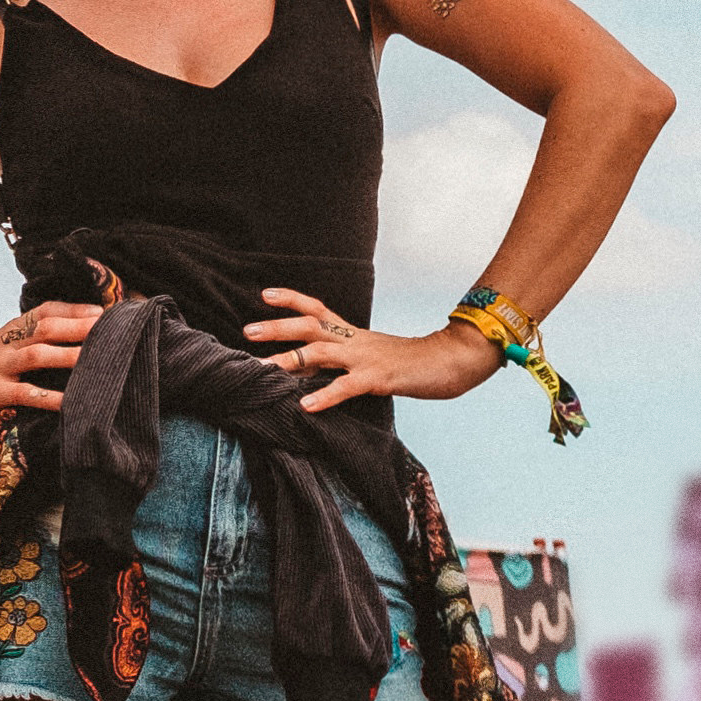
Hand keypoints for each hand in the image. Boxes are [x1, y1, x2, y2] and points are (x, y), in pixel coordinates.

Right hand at [0, 302, 100, 435]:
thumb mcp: (0, 350)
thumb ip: (28, 343)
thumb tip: (70, 341)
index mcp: (8, 331)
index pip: (44, 311)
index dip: (74, 309)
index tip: (104, 311)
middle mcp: (4, 344)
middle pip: (45, 327)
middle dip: (79, 327)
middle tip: (111, 329)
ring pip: (36, 355)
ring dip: (68, 355)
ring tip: (97, 358)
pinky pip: (25, 394)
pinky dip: (50, 398)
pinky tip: (71, 403)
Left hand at [244, 289, 502, 416]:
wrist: (454, 361)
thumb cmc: (413, 364)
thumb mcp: (375, 357)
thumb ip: (347, 361)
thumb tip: (315, 371)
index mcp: (353, 334)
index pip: (318, 308)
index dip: (291, 299)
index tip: (263, 294)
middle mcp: (355, 341)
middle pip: (310, 326)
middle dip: (278, 327)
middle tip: (246, 330)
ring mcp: (366, 358)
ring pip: (321, 354)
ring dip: (289, 360)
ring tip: (261, 367)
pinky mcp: (379, 379)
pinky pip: (347, 387)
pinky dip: (325, 396)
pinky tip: (306, 406)